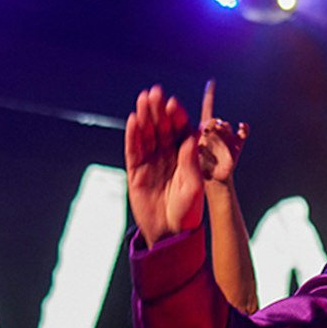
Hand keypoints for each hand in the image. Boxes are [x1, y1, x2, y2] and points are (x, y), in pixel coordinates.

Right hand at [125, 86, 201, 245]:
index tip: (172, 102)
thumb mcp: (193, 186)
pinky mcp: (136, 172)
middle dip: (158, 110)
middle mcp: (168, 156)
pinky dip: (133, 135)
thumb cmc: (188, 212)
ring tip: (142, 100)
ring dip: (144, 117)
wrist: (170, 234)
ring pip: (147, 135)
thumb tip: (191, 136)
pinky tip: (133, 120)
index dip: (176, 116)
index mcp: (185, 156)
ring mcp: (151, 162)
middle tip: (154, 93)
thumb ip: (191, 161)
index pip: (180, 130)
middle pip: (162, 128)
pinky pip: (134, 150)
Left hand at [196, 80, 249, 185]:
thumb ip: (190, 148)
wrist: (211, 183)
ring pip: (226, 125)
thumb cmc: (195, 173)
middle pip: (212, 120)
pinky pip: (243, 132)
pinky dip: (243, 128)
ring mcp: (224, 137)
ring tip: (221, 129)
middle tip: (212, 125)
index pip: (201, 112)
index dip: (208, 96)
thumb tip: (194, 137)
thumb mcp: (188, 162)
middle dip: (213, 122)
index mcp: (196, 132)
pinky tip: (242, 126)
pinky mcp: (237, 144)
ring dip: (224, 126)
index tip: (212, 82)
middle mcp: (211, 131)